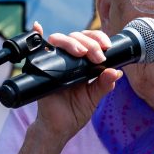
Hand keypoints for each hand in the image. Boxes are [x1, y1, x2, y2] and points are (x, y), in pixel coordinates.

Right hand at [29, 22, 121, 140]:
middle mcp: (68, 59)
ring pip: (60, 39)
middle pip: (77, 37)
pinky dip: (37, 33)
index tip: (107, 48)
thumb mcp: (93, 98)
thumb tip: (117, 72)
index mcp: (82, 64)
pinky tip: (38, 26)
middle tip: (97, 57)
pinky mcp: (41, 68)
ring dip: (72, 42)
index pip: (90, 41)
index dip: (99, 39)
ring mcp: (54, 62)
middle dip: (90, 43)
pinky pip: (38, 49)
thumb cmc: (75, 112)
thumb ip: (104, 85)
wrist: (58, 128)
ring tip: (82, 52)